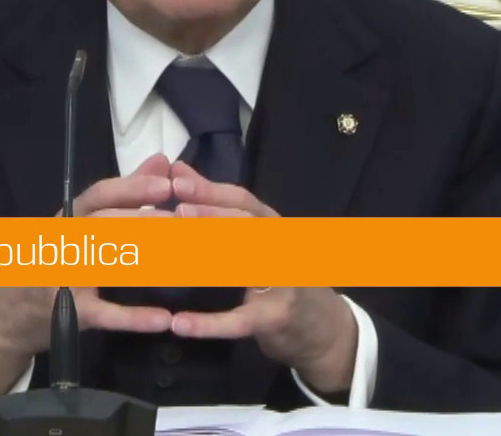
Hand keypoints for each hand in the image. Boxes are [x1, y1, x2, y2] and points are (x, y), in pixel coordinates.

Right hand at [0, 154, 177, 391]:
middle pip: (103, 226)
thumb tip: (162, 161)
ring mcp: (62, 279)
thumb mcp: (79, 224)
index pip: (97, 196)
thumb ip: (124, 194)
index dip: (132, 188)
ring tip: (186, 262)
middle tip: (184, 221)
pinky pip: (105, 315)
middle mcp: (61, 244)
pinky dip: (135, 318)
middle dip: (145, 222)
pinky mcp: (68, 315)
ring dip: (148, 263)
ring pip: (106, 265)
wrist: (6, 316)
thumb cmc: (51, 261)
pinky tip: (165, 319)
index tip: (166, 183)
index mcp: (67, 219)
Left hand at [166, 161, 359, 396]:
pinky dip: (208, 324)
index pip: (244, 200)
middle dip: (212, 217)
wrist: (327, 328)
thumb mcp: (257, 238)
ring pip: (245, 267)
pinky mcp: (276, 319)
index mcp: (272, 225)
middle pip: (247, 227)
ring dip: (209, 261)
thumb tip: (178, 171)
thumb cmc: (282, 276)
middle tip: (177, 211)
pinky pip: (239, 321)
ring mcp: (282, 284)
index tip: (176, 180)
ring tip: (174, 256)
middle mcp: (281, 248)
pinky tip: (178, 324)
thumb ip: (218, 206)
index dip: (210, 190)